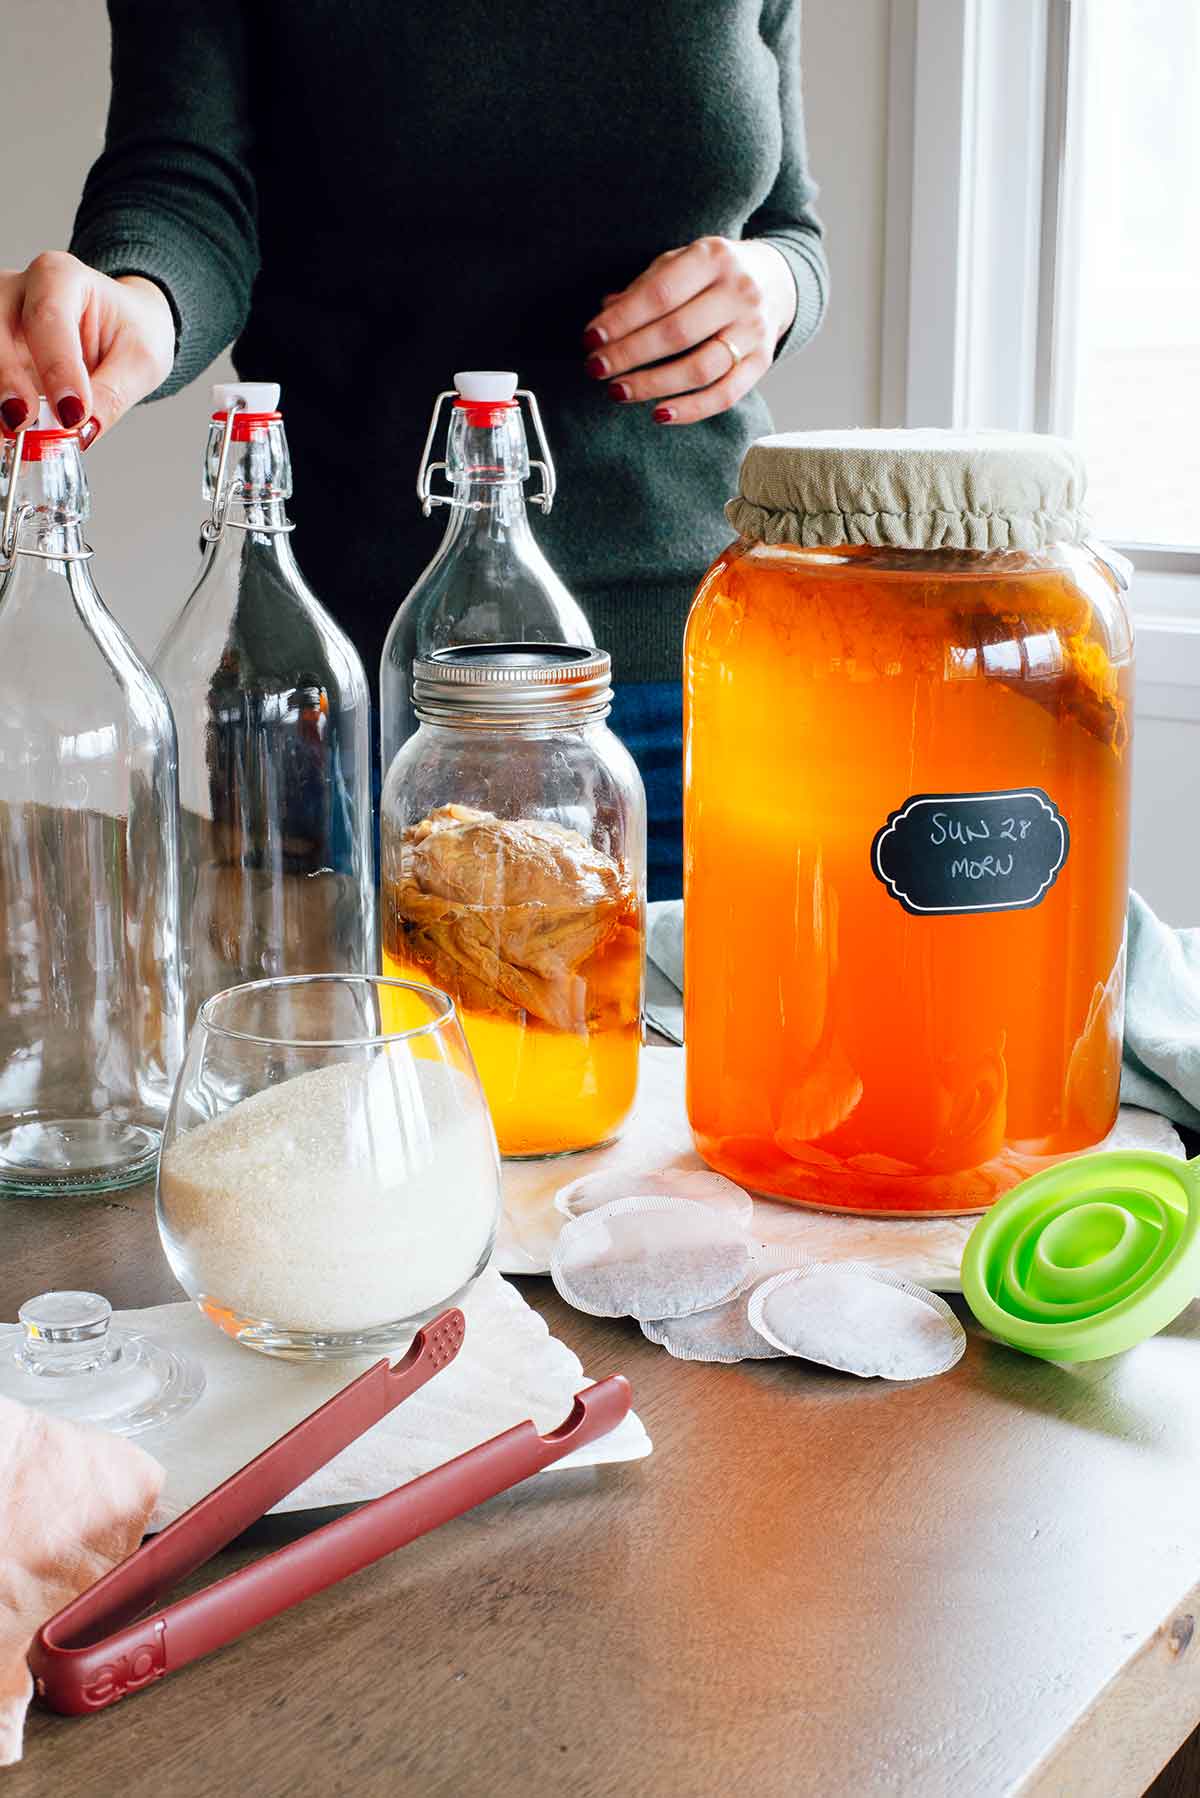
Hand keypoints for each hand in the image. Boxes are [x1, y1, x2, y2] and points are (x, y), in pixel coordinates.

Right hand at [0, 253, 173, 440]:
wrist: (123, 325)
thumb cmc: (132, 331)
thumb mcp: (141, 361)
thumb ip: (112, 395)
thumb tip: (81, 431)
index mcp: (61, 277)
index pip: (48, 319)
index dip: (56, 368)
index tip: (71, 413)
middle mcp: (20, 290)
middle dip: (7, 377)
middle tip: (23, 422)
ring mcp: (0, 317)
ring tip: (15, 432)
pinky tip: (10, 430)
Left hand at [582, 236, 796, 424]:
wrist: (774, 279)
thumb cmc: (710, 275)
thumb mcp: (678, 265)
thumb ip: (643, 288)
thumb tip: (604, 316)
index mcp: (712, 257)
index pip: (660, 294)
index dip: (622, 320)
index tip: (590, 340)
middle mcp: (739, 291)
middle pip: (676, 333)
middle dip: (629, 355)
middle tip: (595, 369)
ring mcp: (754, 329)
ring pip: (699, 368)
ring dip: (653, 385)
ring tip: (617, 392)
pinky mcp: (762, 362)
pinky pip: (725, 394)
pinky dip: (690, 410)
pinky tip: (659, 414)